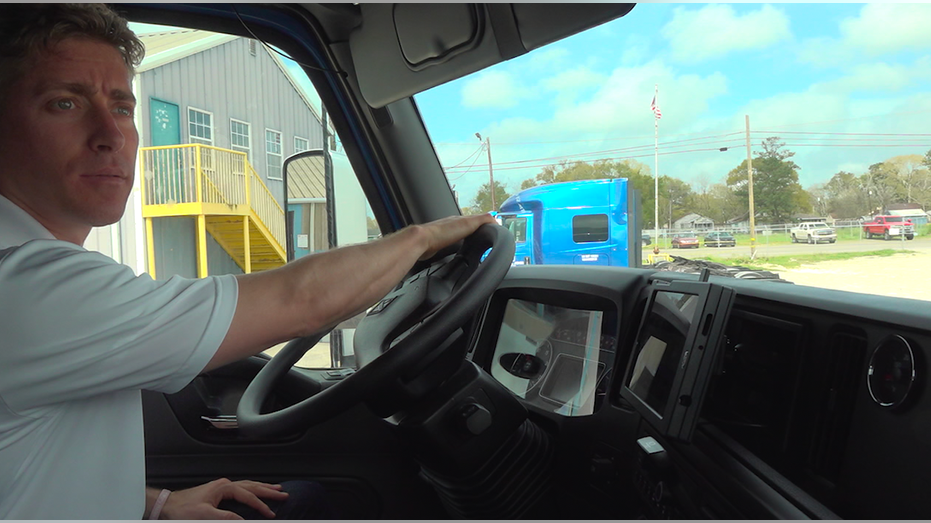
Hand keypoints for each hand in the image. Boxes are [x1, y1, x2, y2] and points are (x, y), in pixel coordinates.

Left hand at [160, 478, 287, 519]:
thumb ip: (225, 518)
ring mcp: (221, 487)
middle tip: (283, 493)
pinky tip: (254, 490)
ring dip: (262, 487)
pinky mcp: (218, 491)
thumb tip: (243, 520)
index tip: (271, 513)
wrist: (167, 505)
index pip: (248, 496)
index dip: (261, 505)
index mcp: (223, 488)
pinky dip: (252, 489)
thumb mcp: (205, 516)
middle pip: (252, 486)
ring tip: (275, 489)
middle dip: (268, 490)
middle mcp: (224, 485)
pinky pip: (241, 488)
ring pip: (247, 485)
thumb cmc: (182, 509)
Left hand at [415, 213, 496, 260]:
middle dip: (477, 232)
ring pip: (459, 235)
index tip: (493, 230)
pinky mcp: (438, 244)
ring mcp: (444, 234)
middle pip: (468, 226)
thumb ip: (483, 220)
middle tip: (484, 238)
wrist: (422, 241)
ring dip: (467, 239)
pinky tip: (458, 251)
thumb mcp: (468, 223)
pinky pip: (451, 244)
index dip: (486, 224)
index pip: (477, 220)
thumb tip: (496, 219)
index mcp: (461, 220)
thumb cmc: (443, 232)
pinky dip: (457, 246)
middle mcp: (452, 225)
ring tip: (474, 245)